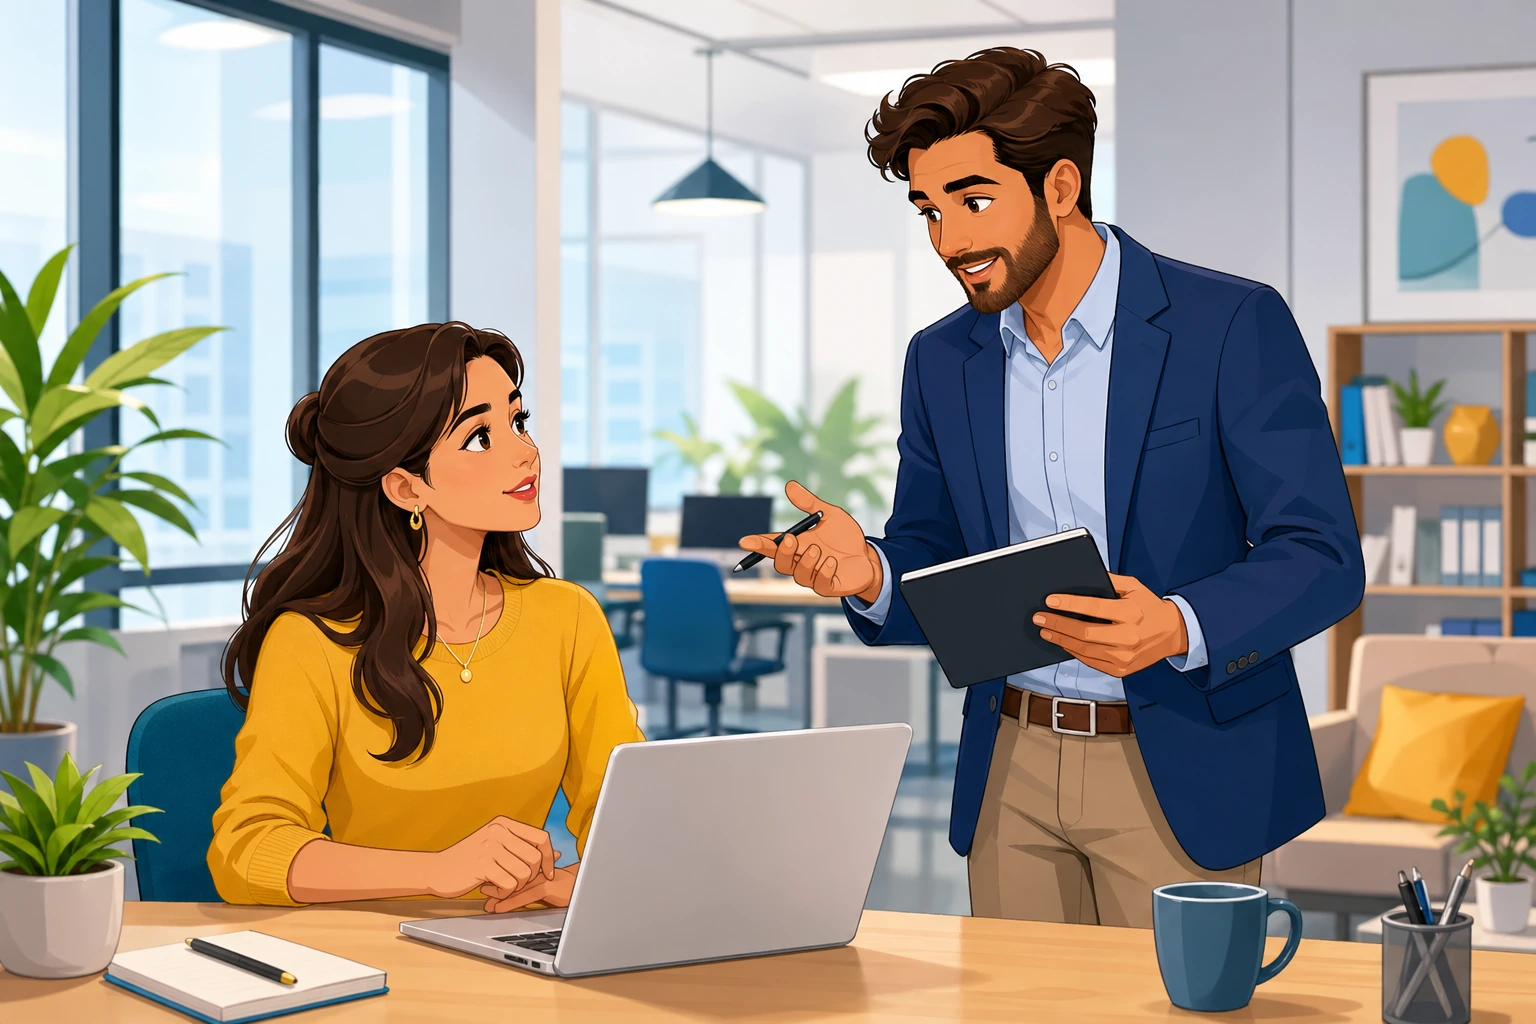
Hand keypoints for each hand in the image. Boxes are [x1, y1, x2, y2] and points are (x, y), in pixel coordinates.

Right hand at [426, 816, 556, 898]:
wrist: (436, 870)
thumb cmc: (470, 860)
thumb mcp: (497, 847)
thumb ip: (524, 848)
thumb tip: (558, 855)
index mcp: (504, 824)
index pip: (541, 838)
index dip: (549, 858)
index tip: (547, 873)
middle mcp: (498, 831)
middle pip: (535, 858)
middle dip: (531, 877)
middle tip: (516, 883)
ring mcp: (489, 847)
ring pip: (524, 874)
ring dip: (516, 887)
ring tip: (501, 886)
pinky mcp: (481, 865)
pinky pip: (509, 884)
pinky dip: (504, 893)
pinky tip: (491, 890)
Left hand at [481, 865, 577, 912]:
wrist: (589, 888)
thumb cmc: (565, 887)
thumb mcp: (541, 886)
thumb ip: (523, 888)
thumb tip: (497, 899)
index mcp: (534, 862)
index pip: (509, 863)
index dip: (495, 871)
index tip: (481, 878)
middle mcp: (537, 866)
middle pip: (509, 871)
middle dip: (493, 879)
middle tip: (478, 887)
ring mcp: (542, 876)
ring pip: (514, 883)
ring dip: (497, 892)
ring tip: (485, 901)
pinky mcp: (548, 887)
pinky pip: (524, 896)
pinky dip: (509, 902)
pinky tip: (498, 908)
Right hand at [738, 481, 883, 602]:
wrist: (869, 557)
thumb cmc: (846, 538)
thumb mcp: (831, 515)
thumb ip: (810, 504)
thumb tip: (789, 485)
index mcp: (798, 545)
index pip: (773, 545)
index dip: (758, 544)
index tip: (745, 540)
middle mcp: (801, 562)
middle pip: (780, 562)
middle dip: (782, 552)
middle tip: (791, 539)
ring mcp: (813, 576)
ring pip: (798, 574)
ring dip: (806, 561)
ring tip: (820, 551)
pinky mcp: (827, 587)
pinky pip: (818, 583)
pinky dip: (824, 571)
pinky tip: (833, 563)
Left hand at [1032, 573, 1188, 677]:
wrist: (1173, 633)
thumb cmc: (1149, 607)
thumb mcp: (1134, 587)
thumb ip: (1109, 580)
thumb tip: (1082, 576)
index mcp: (1131, 612)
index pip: (1094, 607)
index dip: (1069, 604)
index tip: (1050, 601)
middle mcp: (1128, 636)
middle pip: (1084, 632)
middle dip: (1058, 624)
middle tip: (1040, 618)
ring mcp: (1124, 656)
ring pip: (1084, 650)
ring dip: (1061, 640)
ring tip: (1046, 631)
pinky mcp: (1121, 669)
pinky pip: (1091, 661)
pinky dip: (1074, 652)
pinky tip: (1063, 642)